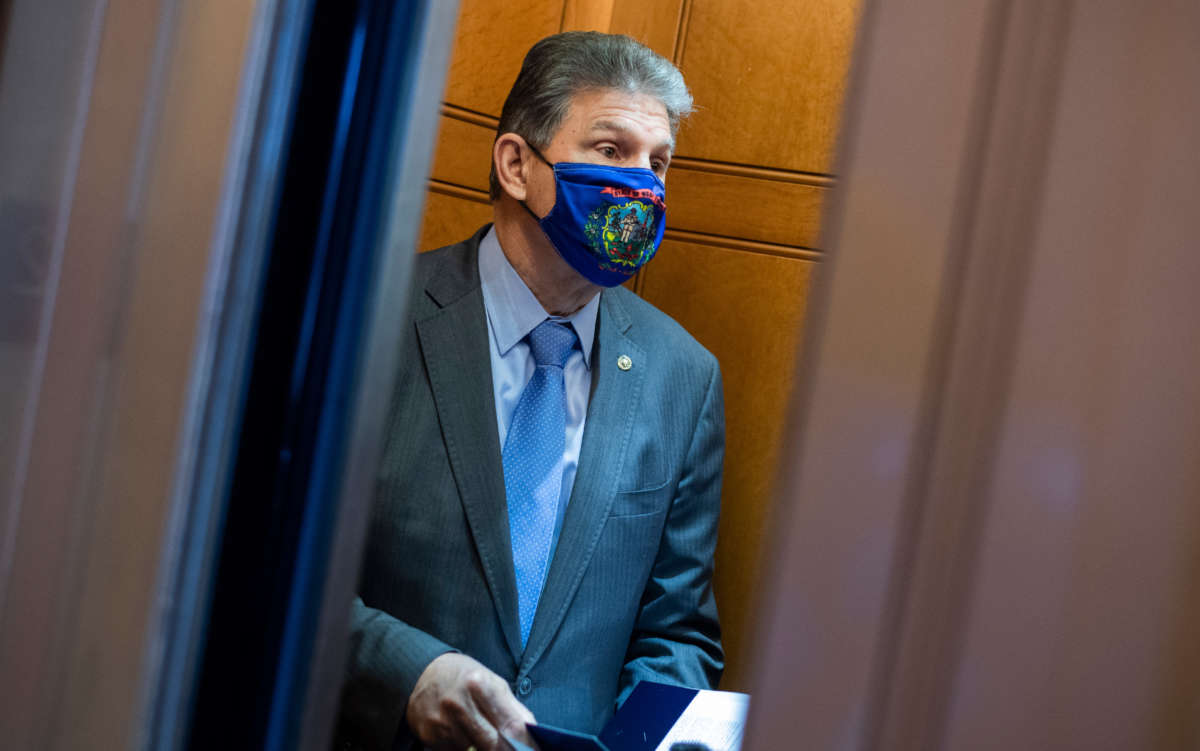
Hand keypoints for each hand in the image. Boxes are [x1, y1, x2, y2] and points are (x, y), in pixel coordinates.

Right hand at [406, 653, 536, 750]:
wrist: (423, 673)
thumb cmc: (465, 677)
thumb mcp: (493, 682)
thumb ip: (513, 708)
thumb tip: (532, 732)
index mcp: (479, 685)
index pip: (510, 725)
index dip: (523, 741)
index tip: (529, 748)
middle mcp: (458, 703)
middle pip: (492, 743)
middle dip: (503, 748)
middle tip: (507, 747)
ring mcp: (441, 721)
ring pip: (472, 750)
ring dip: (479, 747)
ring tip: (476, 732)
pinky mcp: (429, 735)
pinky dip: (461, 748)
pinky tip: (459, 733)